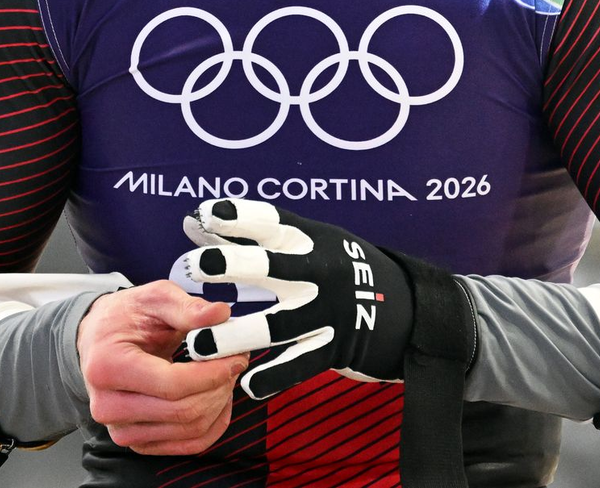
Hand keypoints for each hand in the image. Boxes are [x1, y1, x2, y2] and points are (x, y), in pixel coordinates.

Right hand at [77, 281, 247, 455]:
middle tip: (235, 360)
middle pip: (183, 410)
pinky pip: (187, 444)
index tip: (235, 355)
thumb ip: (187, 308)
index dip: (212, 373)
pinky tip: (219, 398)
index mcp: (109, 366)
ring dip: (218, 403)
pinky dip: (212, 423)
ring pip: (189, 430)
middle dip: (220, 386)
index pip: (172, 384)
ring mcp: (122, 428)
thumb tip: (220, 315)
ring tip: (226, 374)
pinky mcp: (137, 441)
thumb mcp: (155, 298)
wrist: (99, 339)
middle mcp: (109, 405)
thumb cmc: (125, 316)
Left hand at [180, 199, 414, 398]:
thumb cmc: (339, 267)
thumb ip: (252, 236)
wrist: (404, 308)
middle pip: (271, 266)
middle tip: (197, 265)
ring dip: (236, 335)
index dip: (239, 217)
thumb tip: (194, 220)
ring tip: (198, 346)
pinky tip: (247, 385)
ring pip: (276, 325)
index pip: (271, 222)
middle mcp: (319, 271)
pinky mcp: (335, 347)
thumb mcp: (307, 242)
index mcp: (310, 239)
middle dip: (233, 264)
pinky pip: (300, 364)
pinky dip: (273, 376)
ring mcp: (328, 311)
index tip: (206, 214)